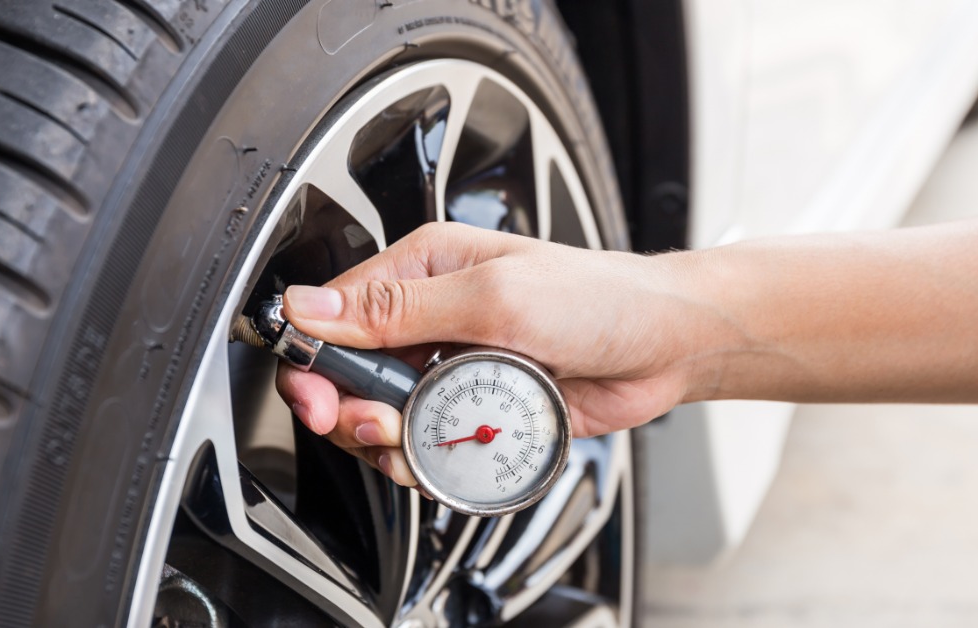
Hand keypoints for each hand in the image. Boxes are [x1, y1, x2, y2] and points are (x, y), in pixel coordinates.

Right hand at [275, 222, 698, 485]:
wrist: (664, 345)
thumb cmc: (598, 299)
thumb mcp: (494, 296)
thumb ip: (400, 308)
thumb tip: (313, 307)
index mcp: (423, 269)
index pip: (334, 314)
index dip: (314, 362)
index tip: (321, 399)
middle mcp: (431, 316)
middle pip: (351, 374)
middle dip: (353, 410)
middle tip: (379, 426)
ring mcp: (453, 365)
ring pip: (385, 416)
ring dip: (391, 441)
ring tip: (418, 443)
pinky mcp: (477, 407)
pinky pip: (429, 442)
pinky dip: (428, 459)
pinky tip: (446, 456)